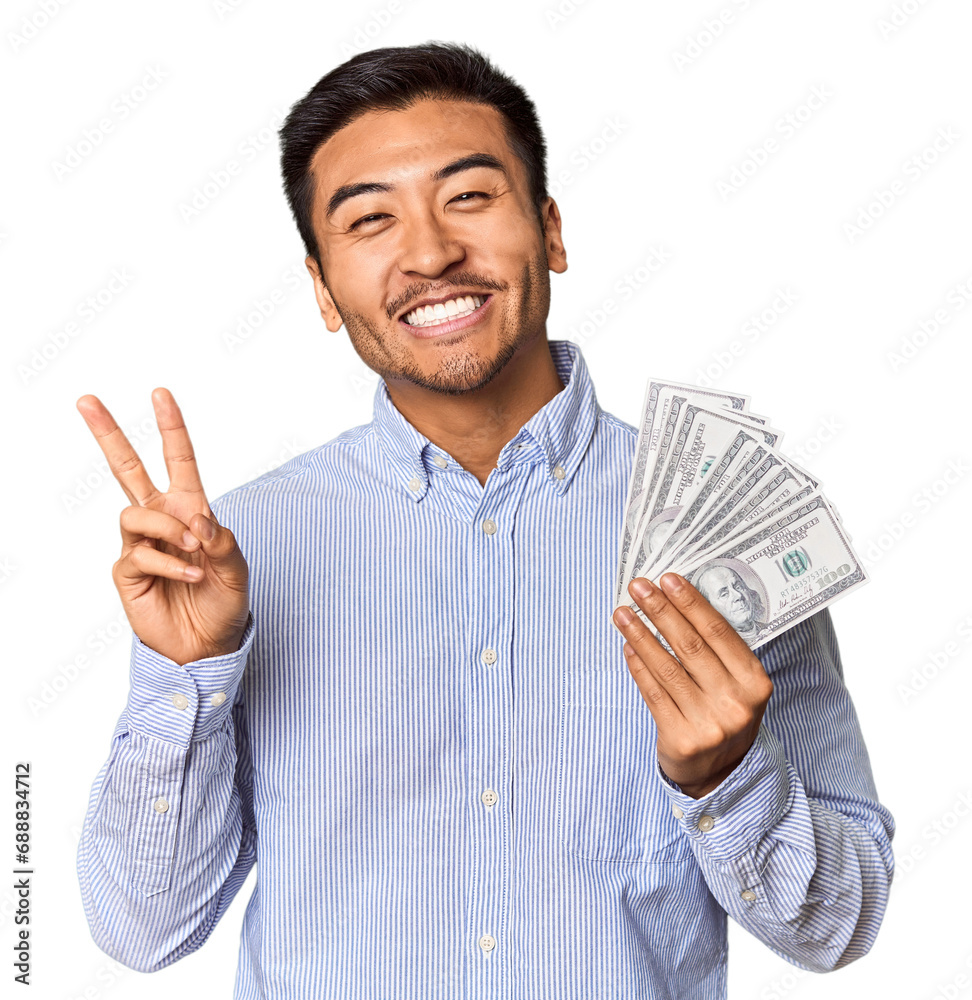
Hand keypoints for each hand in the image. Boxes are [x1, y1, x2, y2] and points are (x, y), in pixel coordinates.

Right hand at [77, 388, 249, 666]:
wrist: (206, 645)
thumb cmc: (223, 602)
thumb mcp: (237, 569)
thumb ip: (223, 541)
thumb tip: (199, 520)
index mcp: (190, 509)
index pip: (178, 460)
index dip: (171, 427)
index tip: (160, 393)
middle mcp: (162, 520)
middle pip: (127, 469)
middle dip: (109, 434)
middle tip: (86, 400)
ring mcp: (141, 545)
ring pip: (136, 512)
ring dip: (169, 528)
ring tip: (194, 551)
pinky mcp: (127, 571)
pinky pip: (140, 554)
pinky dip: (170, 563)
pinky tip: (191, 576)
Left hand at [612, 573, 772, 798]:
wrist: (720, 773)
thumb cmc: (724, 714)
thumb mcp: (736, 684)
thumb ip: (717, 652)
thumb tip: (678, 603)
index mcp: (754, 682)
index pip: (718, 632)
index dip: (691, 603)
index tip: (668, 579)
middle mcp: (735, 702)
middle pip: (690, 646)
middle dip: (660, 611)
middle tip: (638, 587)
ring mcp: (709, 723)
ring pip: (667, 668)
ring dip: (640, 635)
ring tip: (622, 613)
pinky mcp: (682, 739)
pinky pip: (653, 694)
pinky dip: (638, 667)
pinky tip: (627, 646)